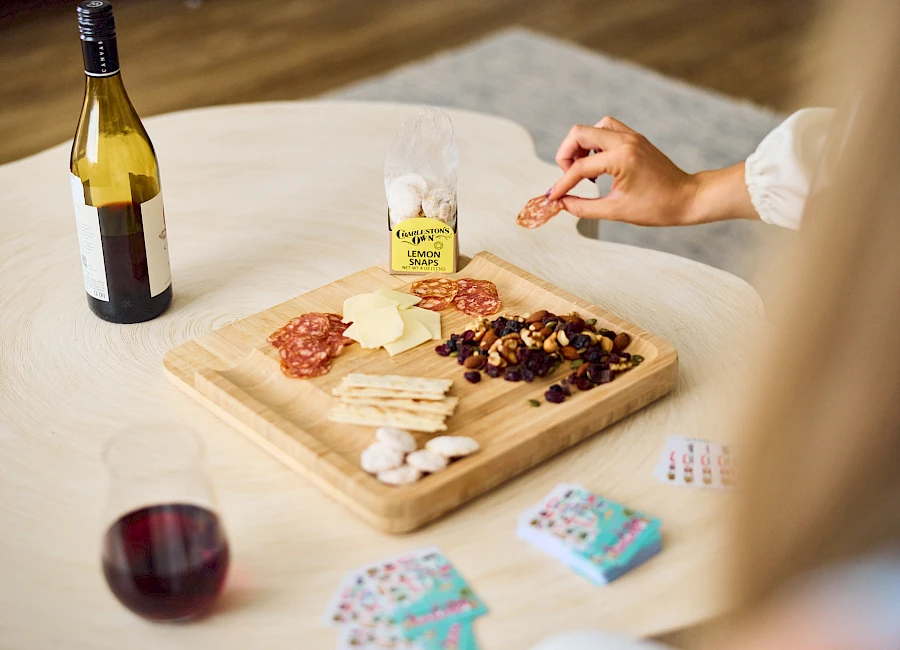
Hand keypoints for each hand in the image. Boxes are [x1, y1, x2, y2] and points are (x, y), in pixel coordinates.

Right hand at [548, 117, 757, 225]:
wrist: (687, 198)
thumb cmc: (657, 207)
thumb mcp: (616, 211)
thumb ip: (584, 207)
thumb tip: (561, 204)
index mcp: (621, 158)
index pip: (579, 166)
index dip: (562, 183)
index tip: (553, 197)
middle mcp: (625, 141)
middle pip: (579, 133)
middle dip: (566, 155)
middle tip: (569, 178)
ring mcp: (631, 136)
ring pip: (592, 128)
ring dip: (581, 147)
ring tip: (585, 171)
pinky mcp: (635, 138)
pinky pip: (606, 130)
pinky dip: (595, 144)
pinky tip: (598, 163)